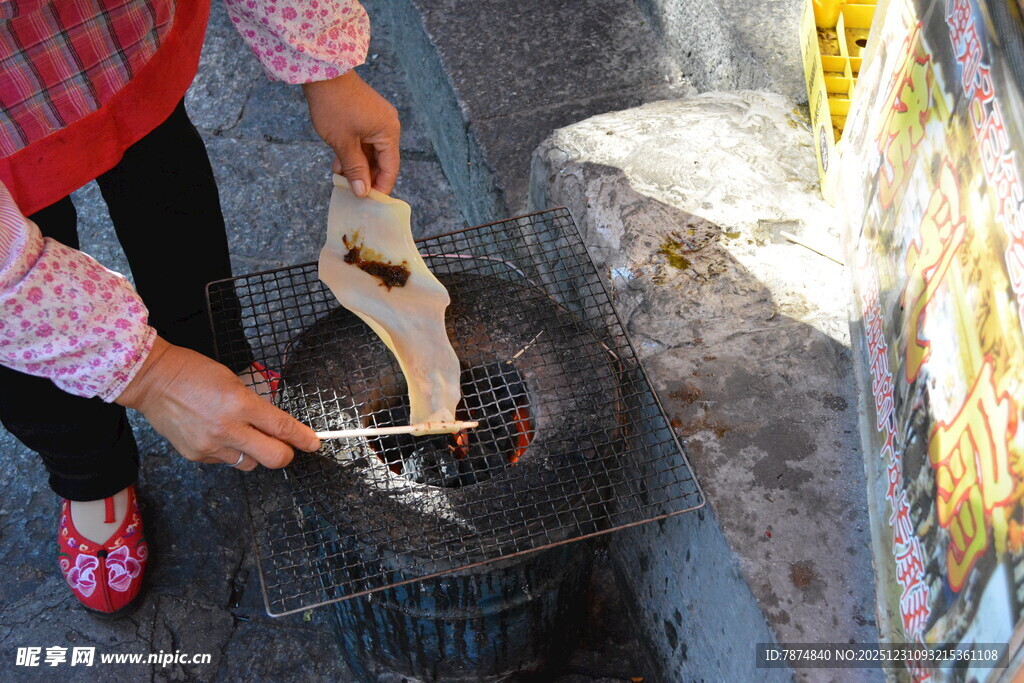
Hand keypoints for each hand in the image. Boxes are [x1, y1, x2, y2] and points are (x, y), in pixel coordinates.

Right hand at [116, 337, 319, 470]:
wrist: (152, 380)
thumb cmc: (193, 373)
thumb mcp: (234, 381)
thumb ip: (256, 407)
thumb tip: (278, 426)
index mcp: (240, 404)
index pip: (282, 428)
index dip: (303, 439)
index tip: (313, 443)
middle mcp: (227, 429)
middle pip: (274, 458)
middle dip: (286, 454)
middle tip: (285, 446)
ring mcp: (210, 446)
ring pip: (250, 464)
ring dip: (255, 453)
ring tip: (243, 434)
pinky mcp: (196, 456)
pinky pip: (225, 462)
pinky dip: (229, 452)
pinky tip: (218, 434)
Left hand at [302, 70, 400, 196]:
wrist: (323, 72)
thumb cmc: (334, 107)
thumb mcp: (343, 143)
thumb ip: (355, 169)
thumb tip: (362, 192)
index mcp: (389, 132)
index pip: (390, 168)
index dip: (380, 187)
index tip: (369, 202)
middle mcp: (388, 126)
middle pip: (382, 160)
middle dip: (366, 177)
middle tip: (353, 193)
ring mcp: (377, 119)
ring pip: (370, 151)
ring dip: (357, 166)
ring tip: (342, 179)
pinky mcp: (366, 115)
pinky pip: (364, 140)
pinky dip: (354, 153)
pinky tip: (340, 164)